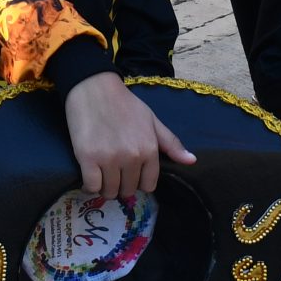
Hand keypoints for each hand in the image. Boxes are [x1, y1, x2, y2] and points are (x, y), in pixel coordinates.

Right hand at [63, 71, 195, 197]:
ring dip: (106, 187)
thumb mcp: (152, 120)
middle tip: (115, 171)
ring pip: (109, 191)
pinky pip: (91, 187)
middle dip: (122, 184)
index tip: (132, 173)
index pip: (148, 185)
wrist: (95, 88)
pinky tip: (91, 176)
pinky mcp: (88, 158)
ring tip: (103, 174)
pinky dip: (90, 186)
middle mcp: (132, 157)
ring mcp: (109, 159)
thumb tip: (192, 161)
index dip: (140, 181)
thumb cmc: (125, 104)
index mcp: (149, 149)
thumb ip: (171, 143)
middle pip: (128, 190)